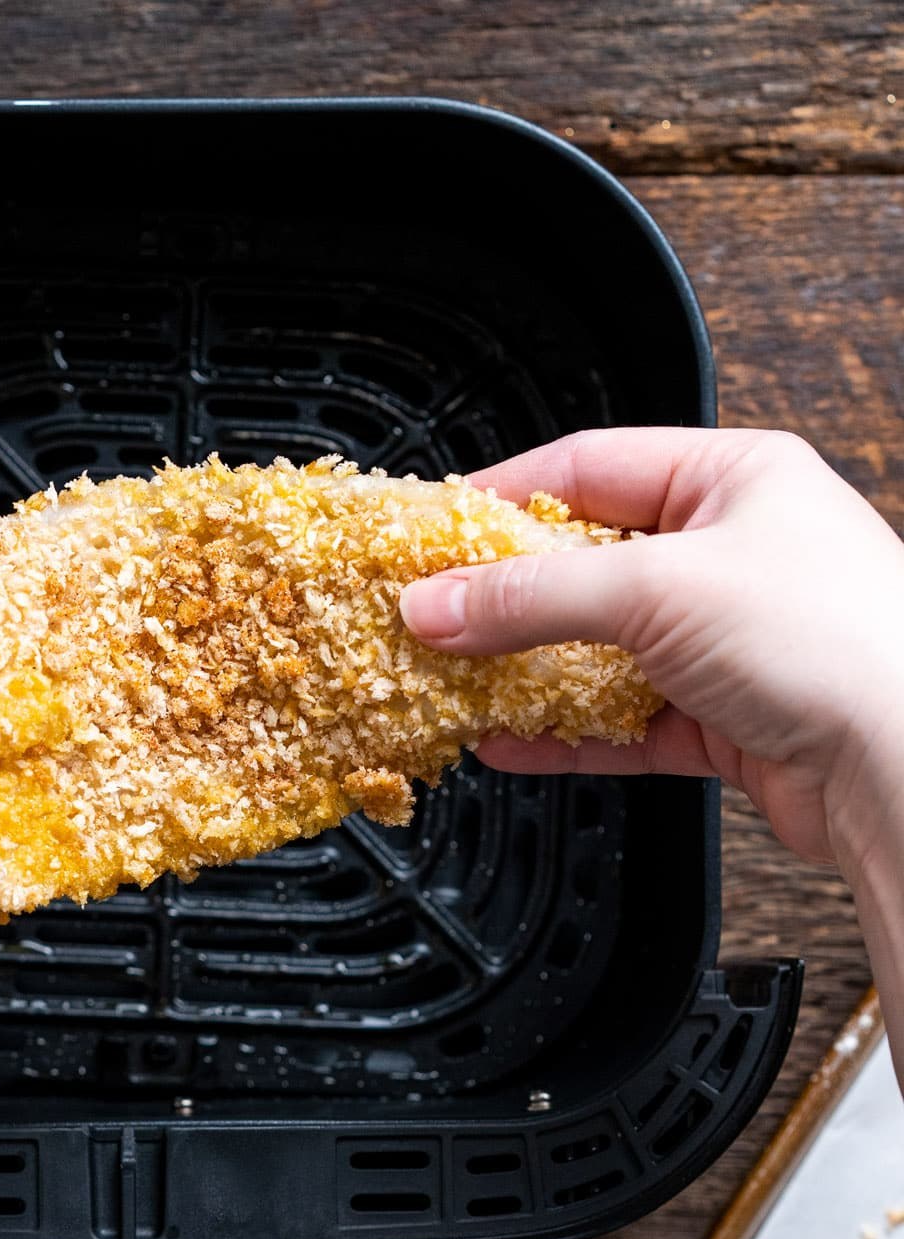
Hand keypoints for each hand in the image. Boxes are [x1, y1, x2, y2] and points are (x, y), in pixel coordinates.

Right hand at [400, 428, 903, 863]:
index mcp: (731, 478)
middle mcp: (729, 552)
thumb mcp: (658, 590)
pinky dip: (562, 731)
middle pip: (583, 562)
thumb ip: (532, 596)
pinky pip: (618, 717)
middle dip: (503, 594)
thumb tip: (436, 603)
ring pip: (596, 646)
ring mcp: (726, 637)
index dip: (499, 497)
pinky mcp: (722, 714)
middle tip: (431, 611)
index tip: (432, 530)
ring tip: (454, 678)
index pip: (585, 467)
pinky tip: (510, 739)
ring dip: (525, 668)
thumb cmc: (840, 643)